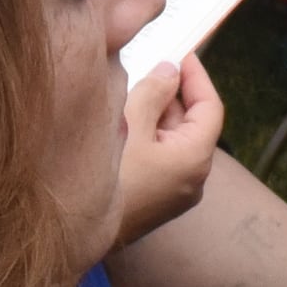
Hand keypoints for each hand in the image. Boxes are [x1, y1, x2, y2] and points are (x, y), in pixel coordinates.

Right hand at [114, 57, 223, 249]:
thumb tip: (169, 70)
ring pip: (173, 140)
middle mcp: (193, 178)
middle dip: (172, 92)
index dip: (197, 76)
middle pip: (191, 123)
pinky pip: (160, 158)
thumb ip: (153, 93)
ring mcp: (174, 192)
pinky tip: (123, 122)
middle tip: (149, 64)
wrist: (75, 233)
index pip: (210, 107)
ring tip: (131, 88)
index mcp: (195, 158)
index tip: (181, 52)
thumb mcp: (129, 125)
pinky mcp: (155, 200)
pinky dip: (148, 135)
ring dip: (157, 113)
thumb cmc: (108, 179)